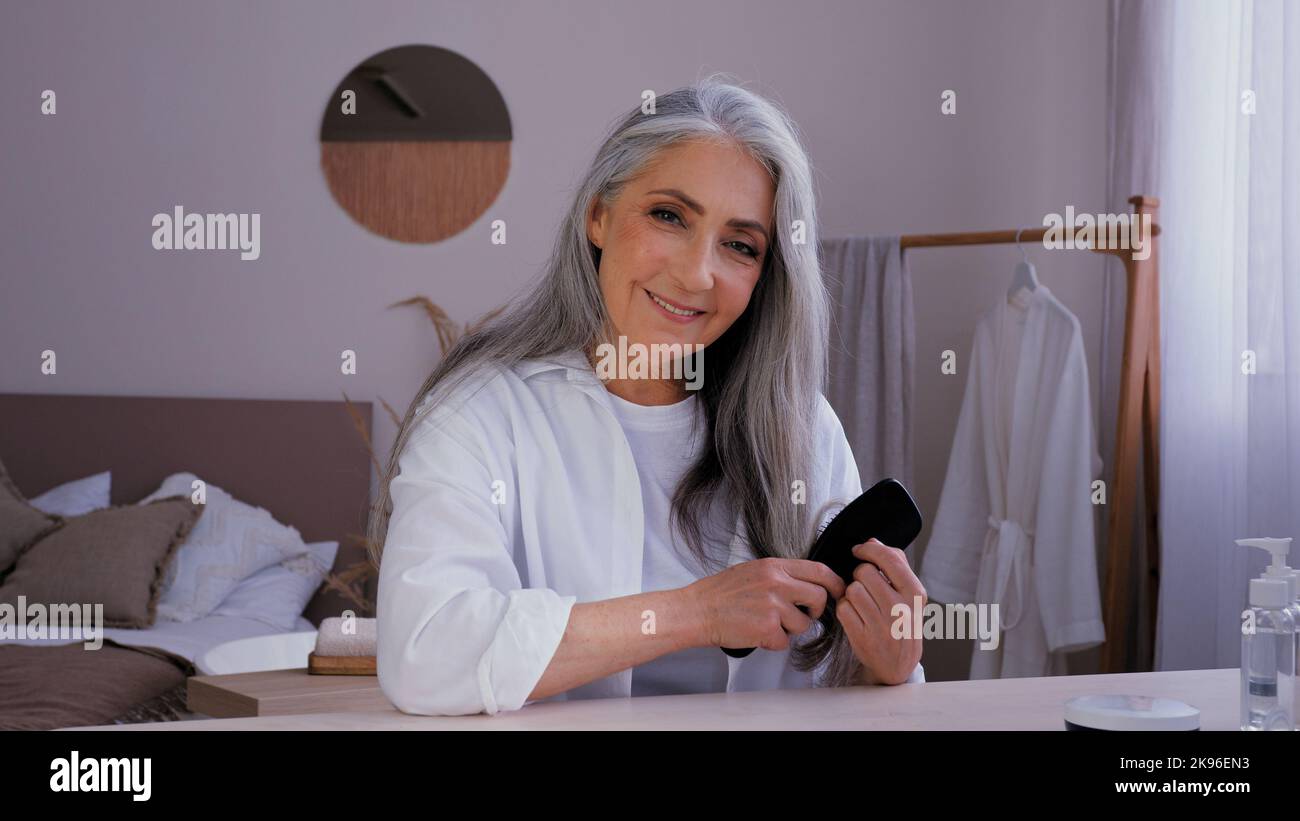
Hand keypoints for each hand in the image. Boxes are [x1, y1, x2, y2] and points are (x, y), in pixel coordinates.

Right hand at [684, 558, 846, 651]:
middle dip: (816, 611)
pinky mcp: (766, 628)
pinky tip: (757, 633)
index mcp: (774, 566)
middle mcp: (776, 583)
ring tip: (768, 623)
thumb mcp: (753, 570)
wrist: (697, 610)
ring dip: (790, 629)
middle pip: (819, 597)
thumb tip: (805, 583)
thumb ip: (780, 574)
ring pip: (803, 624)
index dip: (835, 583)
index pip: (819, 571)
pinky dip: (773, 642)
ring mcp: (772, 605)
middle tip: (805, 615)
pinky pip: (784, 641)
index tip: (839, 591)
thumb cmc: (721, 593)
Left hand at [836, 538, 924, 684]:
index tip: (860, 550)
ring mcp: (881, 625)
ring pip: (851, 589)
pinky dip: (845, 609)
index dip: (870, 549)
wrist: (898, 665)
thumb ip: (895, 564)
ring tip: (863, 603)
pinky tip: (856, 615)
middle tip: (867, 587)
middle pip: (864, 572)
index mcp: (916, 594)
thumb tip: (872, 541)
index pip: (890, 558)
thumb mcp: (910, 595)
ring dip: (852, 593)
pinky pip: (843, 608)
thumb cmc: (903, 623)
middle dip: (861, 576)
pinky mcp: (862, 637)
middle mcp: (900, 609)